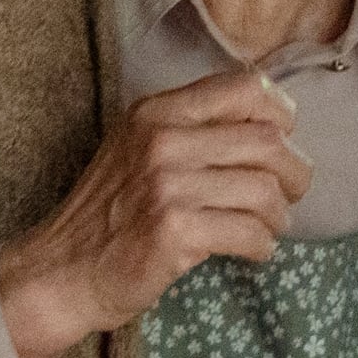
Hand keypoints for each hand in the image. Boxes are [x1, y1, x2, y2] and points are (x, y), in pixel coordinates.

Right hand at [0, 69, 311, 357]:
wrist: (64, 269)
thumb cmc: (111, 211)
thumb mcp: (138, 147)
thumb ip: (192, 128)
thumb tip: (272, 126)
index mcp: (158, 111)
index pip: (246, 88)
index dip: (280, 114)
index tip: (283, 141)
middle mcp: (162, 139)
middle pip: (268, 141)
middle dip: (294, 174)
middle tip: (288, 195)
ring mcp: (167, 185)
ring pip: (265, 191)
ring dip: (278, 216)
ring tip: (266, 228)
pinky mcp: (174, 231)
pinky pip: (249, 232)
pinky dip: (262, 245)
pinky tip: (252, 250)